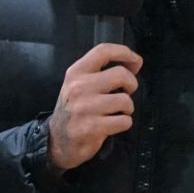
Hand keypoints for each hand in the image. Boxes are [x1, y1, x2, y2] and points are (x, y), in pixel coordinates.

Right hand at [47, 44, 142, 170]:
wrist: (57, 140)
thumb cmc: (73, 110)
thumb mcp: (78, 84)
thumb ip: (100, 73)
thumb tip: (133, 64)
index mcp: (76, 72)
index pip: (103, 51)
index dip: (125, 53)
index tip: (136, 61)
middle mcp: (79, 87)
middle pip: (120, 74)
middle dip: (132, 84)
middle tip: (126, 92)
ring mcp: (85, 108)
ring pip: (125, 100)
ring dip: (127, 108)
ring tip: (116, 112)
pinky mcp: (91, 127)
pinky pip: (124, 121)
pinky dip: (124, 123)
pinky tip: (113, 125)